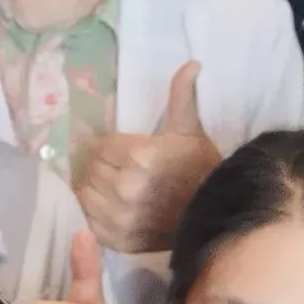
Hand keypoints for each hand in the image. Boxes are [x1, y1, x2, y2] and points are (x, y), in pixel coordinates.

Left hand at [78, 61, 219, 252]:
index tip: (113, 148)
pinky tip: (108, 205)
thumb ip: (181, 95)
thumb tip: (191, 63)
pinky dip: (94, 213)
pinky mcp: (119, 240)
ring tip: (107, 184)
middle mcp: (125, 187)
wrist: (218, 213)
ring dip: (93, 187)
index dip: (105, 145)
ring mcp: (120, 217)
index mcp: (139, 156)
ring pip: (84, 195)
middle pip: (90, 169)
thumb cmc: (201, 168)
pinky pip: (90, 221)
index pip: (99, 146)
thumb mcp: (190, 129)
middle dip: (99, 165)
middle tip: (111, 166)